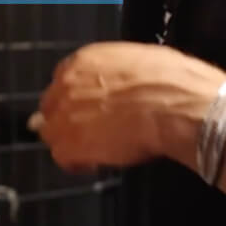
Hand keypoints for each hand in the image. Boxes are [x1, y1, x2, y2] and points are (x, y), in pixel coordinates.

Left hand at [28, 41, 225, 173]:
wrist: (173, 104)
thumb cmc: (169, 80)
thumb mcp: (139, 60)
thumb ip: (117, 73)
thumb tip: (124, 82)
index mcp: (83, 60)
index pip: (63, 80)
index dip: (76, 98)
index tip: (88, 108)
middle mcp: (66, 84)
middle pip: (52, 107)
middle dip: (68, 119)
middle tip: (91, 132)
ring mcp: (63, 115)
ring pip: (53, 133)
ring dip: (71, 143)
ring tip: (96, 151)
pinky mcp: (70, 145)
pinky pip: (63, 158)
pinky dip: (77, 164)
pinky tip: (96, 164)